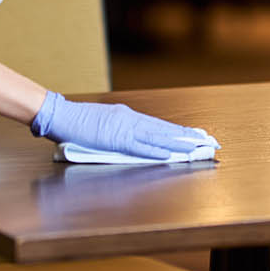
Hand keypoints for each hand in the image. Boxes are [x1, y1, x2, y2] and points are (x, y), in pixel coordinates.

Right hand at [30, 91, 219, 159]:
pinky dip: (157, 151)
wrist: (62, 115)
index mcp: (127, 116)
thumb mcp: (103, 124)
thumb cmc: (78, 122)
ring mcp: (124, 129)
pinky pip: (141, 147)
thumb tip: (133, 140)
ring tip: (196, 147)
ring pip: (158, 137)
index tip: (194, 134)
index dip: (177, 131)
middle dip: (187, 135)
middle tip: (207, 140)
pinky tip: (170, 155)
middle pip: (164, 130)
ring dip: (178, 143)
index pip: (159, 125)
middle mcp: (131, 120)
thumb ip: (119, 131)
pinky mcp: (116, 140)